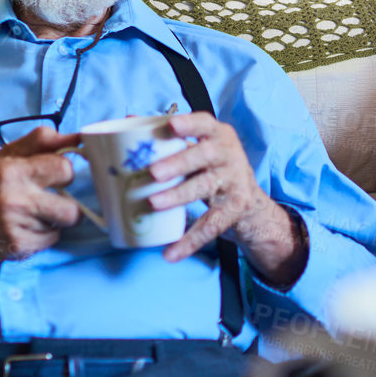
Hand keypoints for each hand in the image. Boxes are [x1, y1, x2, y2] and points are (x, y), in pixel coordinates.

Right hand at [0, 126, 85, 270]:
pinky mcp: (17, 246)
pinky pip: (51, 240)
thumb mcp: (4, 157)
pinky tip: (25, 228)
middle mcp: (14, 199)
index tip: (56, 177)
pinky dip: (43, 235)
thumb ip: (40, 143)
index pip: (64, 169)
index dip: (64, 173)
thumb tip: (76, 137)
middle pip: (70, 209)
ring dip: (52, 220)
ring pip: (61, 225)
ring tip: (32, 215)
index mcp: (12, 171)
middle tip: (52, 201)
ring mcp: (16, 226)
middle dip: (67, 206)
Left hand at [148, 112, 305, 286]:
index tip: (171, 125)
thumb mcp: (197, 148)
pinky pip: (211, 225)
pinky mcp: (235, 208)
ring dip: (178, 196)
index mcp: (216, 135)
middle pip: (203, 156)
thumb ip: (169, 138)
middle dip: (178, 163)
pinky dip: (189, 241)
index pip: (204, 124)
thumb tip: (127, 123)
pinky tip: (171, 253)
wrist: (248, 199)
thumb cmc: (211, 167)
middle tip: (153, 173)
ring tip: (154, 203)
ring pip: (204, 187)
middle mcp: (228, 155)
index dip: (188, 124)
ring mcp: (234, 182)